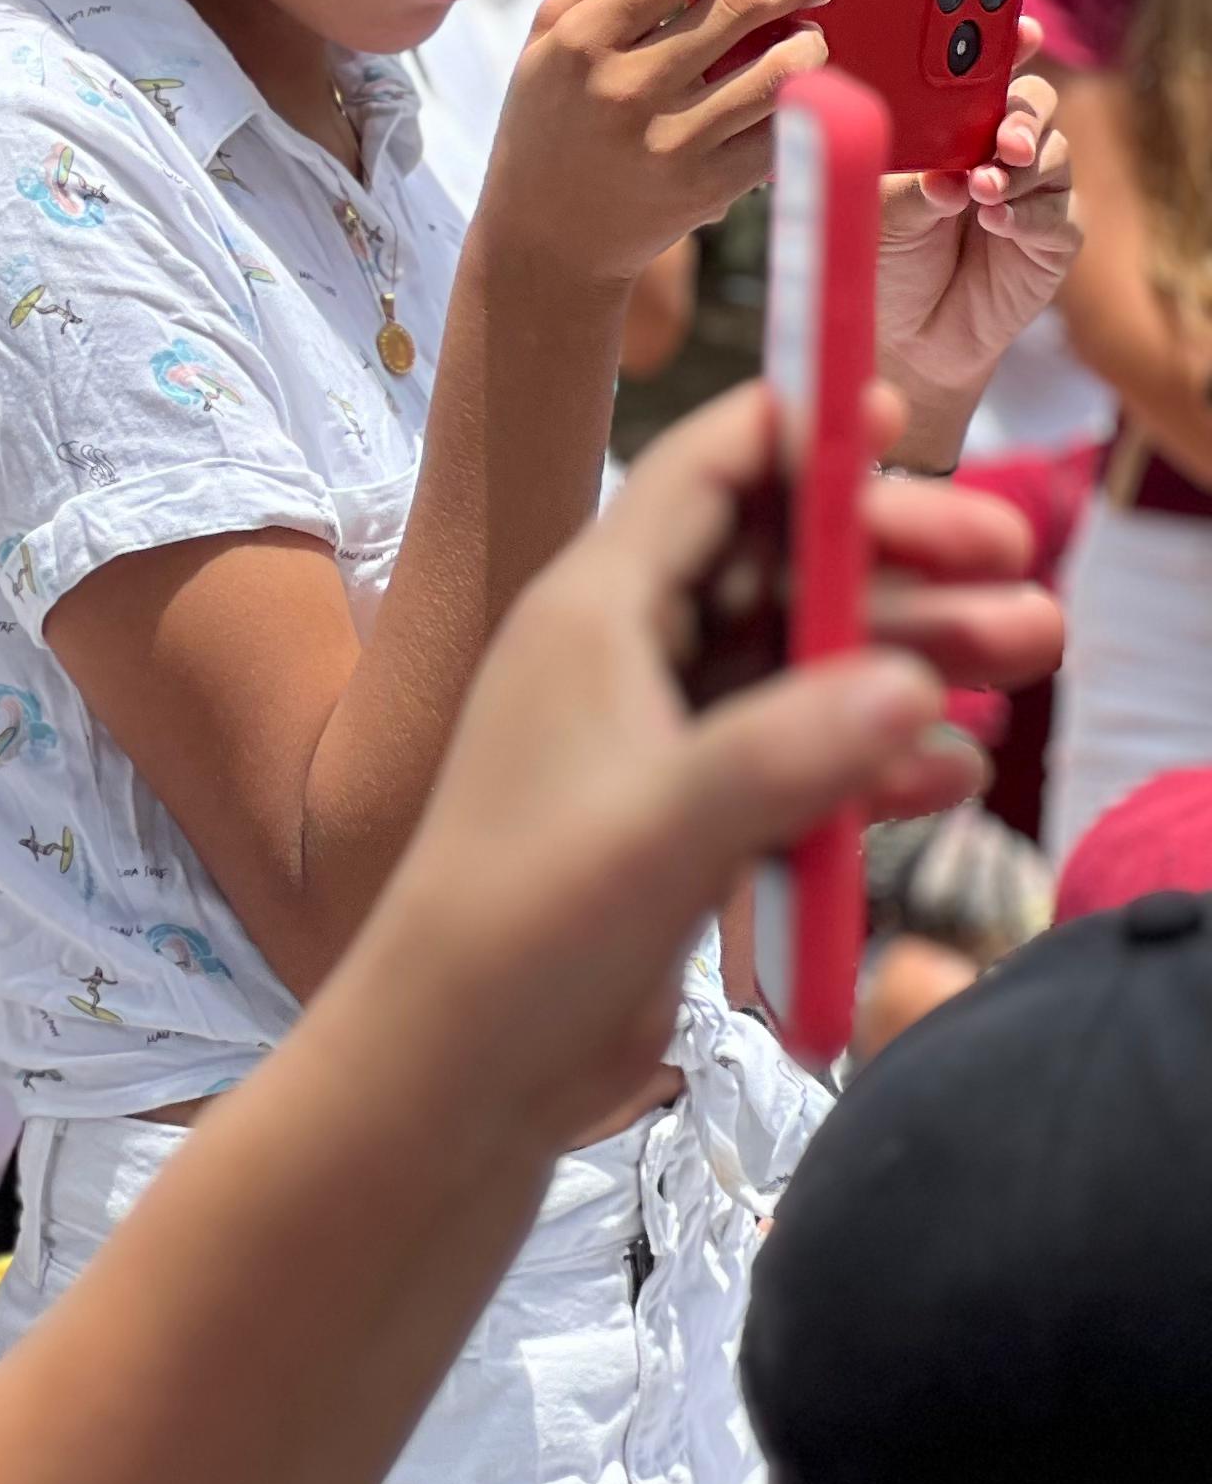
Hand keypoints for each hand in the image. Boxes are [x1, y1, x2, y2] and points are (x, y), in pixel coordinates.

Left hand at [374, 383, 1060, 1147]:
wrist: (459, 1061)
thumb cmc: (525, 925)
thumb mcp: (664, 825)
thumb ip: (789, 751)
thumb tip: (913, 686)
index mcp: (592, 613)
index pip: (707, 475)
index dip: (806, 437)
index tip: (908, 422)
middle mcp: (621, 655)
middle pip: (779, 566)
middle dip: (897, 565)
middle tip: (1023, 579)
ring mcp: (652, 736)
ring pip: (800, 663)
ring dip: (906, 660)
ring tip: (1026, 665)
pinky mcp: (681, 815)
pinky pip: (793, 755)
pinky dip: (869, 757)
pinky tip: (950, 777)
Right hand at [478, 0, 830, 285]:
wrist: (544, 240)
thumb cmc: (551, 122)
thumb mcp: (550, 42)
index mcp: (581, 40)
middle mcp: (625, 87)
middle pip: (745, 1)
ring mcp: (669, 141)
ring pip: (783, 68)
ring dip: (810, 42)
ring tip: (803, 39)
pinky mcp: (707, 188)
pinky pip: (784, 130)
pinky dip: (804, 104)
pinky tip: (793, 93)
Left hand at [872, 45, 1078, 431]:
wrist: (900, 331)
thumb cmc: (880, 252)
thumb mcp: (877, 201)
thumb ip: (910, 173)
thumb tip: (943, 165)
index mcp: (954, 126)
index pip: (988, 74)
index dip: (1008, 47)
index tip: (1021, 30)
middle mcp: (999, 150)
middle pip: (1032, 105)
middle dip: (1021, 112)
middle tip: (1000, 136)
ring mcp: (1032, 192)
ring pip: (1050, 155)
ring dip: (1018, 166)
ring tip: (983, 186)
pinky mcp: (1053, 239)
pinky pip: (1058, 215)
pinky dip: (1026, 214)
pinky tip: (995, 220)